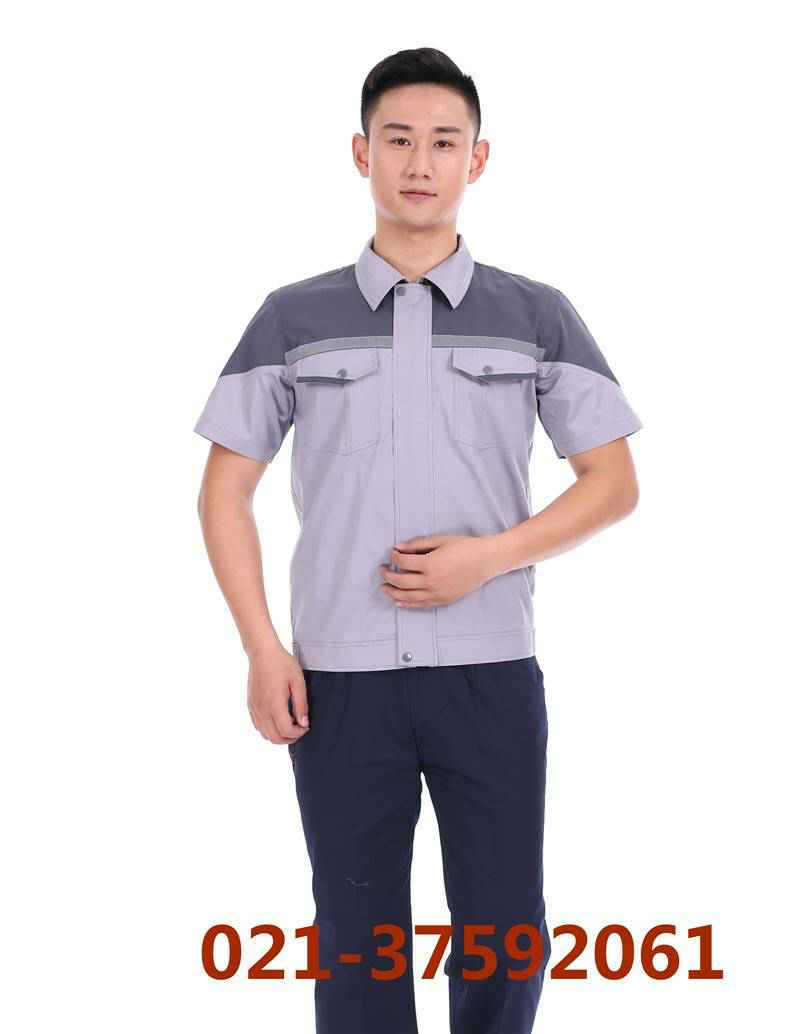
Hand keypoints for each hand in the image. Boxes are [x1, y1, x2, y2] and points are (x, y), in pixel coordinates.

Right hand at [246, 641, 309, 744]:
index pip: (286, 731)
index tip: (306, 726)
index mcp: (274, 704)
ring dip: (279, 735)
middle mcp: (262, 709)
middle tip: (300, 729)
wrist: (262, 653)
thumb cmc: (281, 663)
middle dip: (289, 738)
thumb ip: (301, 704)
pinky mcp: (251, 705)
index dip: (298, 733)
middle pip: (274, 737)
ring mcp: (254, 708)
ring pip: (265, 734)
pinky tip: (278, 719)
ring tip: (290, 725)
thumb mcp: (298, 681)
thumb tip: (303, 723)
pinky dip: (269, 729)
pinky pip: (258, 726)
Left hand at [378, 534, 500, 608]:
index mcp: (430, 563)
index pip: (402, 561)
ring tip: (384, 588)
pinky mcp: (443, 600)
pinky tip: (398, 600)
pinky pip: (420, 604)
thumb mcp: (440, 540)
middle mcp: (431, 581)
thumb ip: (417, 544)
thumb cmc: (465, 547)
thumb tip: (397, 547)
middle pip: (400, 581)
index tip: (392, 553)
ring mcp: (437, 593)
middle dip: (387, 575)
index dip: (394, 557)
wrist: (486, 561)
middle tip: (382, 570)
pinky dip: (407, 603)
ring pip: (407, 596)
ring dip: (392, 592)